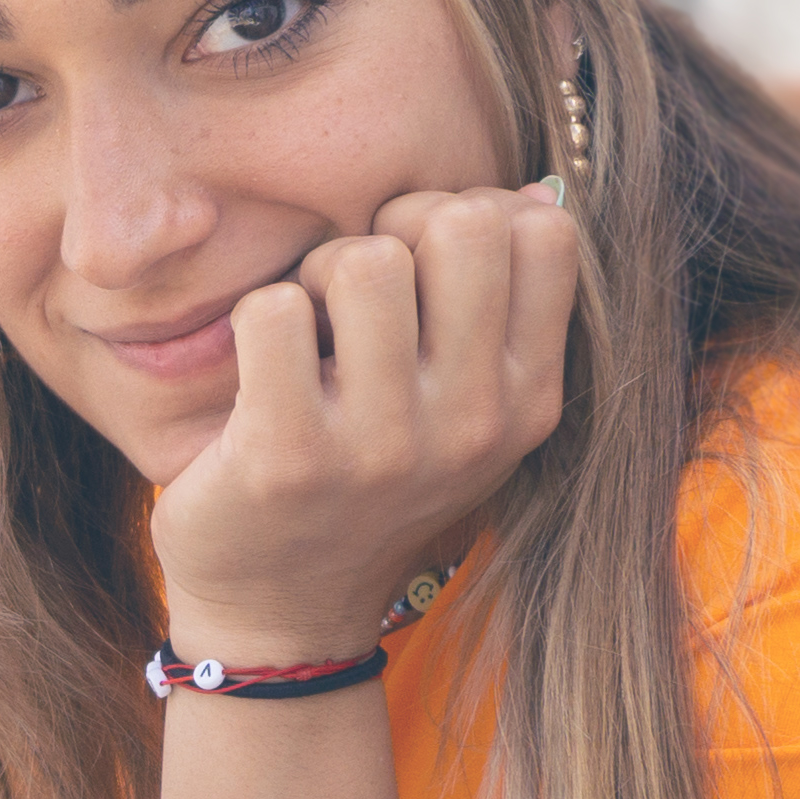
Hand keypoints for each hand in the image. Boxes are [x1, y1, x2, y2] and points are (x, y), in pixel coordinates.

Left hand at [146, 179, 581, 654]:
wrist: (281, 610)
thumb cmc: (368, 477)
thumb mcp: (466, 410)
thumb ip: (500, 307)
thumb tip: (527, 188)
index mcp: (528, 400)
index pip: (543, 231)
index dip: (470, 215)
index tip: (427, 269)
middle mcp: (472, 424)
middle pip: (461, 223)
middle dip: (395, 230)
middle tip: (357, 291)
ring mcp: (382, 446)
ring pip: (364, 260)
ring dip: (318, 276)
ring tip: (309, 336)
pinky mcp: (288, 457)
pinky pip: (274, 310)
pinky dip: (255, 319)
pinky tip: (262, 372)